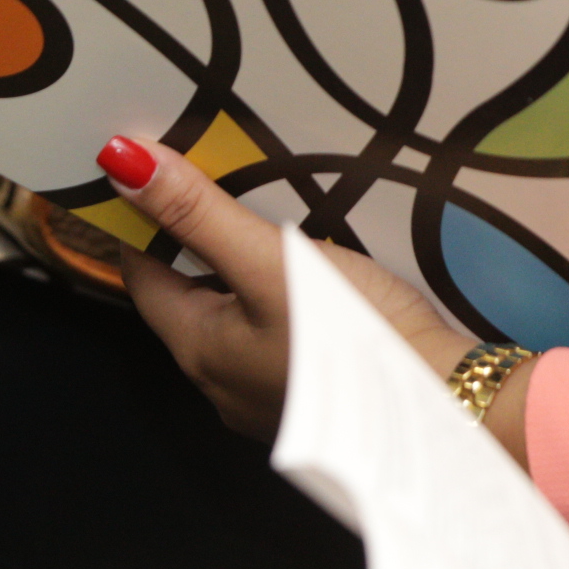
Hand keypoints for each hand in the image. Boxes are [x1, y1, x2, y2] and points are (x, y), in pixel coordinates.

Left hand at [97, 134, 535, 463]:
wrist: (446, 406)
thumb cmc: (352, 333)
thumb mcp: (271, 260)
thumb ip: (200, 213)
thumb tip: (121, 161)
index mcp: (198, 350)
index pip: (143, 277)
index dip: (141, 224)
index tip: (150, 177)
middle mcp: (220, 385)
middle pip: (188, 303)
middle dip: (192, 250)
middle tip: (210, 186)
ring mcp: (266, 401)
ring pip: (232, 324)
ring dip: (236, 279)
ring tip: (260, 225)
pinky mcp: (313, 401)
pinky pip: (272, 343)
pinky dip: (275, 307)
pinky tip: (309, 284)